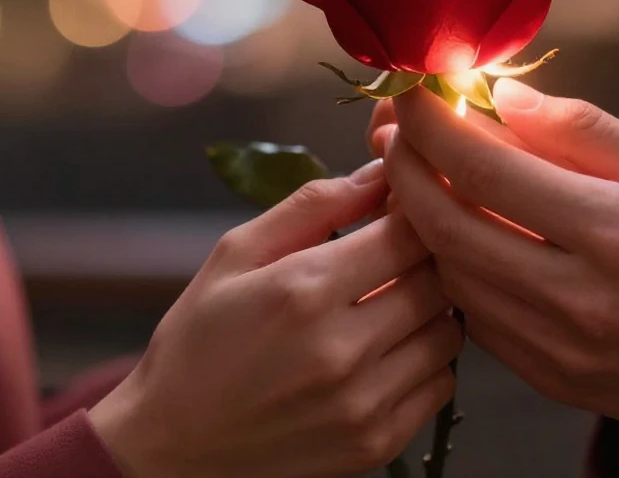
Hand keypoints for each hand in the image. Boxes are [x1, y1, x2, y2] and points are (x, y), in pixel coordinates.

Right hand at [90, 162, 461, 477]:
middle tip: (397, 257)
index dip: (414, 212)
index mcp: (303, 290)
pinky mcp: (376, 444)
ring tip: (391, 305)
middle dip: (425, 259)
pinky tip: (388, 352)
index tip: (401, 211)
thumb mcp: (235, 254)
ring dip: (431, 311)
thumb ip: (313, 205)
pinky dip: (427, 362)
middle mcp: (341, 349)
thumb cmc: (198, 343)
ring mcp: (363, 403)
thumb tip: (380, 170)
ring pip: (448, 333)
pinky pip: (441, 386)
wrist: (170, 449)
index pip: (408, 232)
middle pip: (437, 281)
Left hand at [378, 82, 618, 476]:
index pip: (484, 167)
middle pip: (446, 227)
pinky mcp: (552, 379)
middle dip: (404, 169)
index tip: (409, 89)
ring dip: (422, 220)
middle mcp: (576, 297)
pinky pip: (474, 316)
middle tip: (393, 130)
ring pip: (452, 274)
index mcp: (613, 231)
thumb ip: (588, 131)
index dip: (431, 122)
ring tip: (423, 173)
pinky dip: (456, 268)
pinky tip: (463, 233)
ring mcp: (558, 349)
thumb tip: (507, 98)